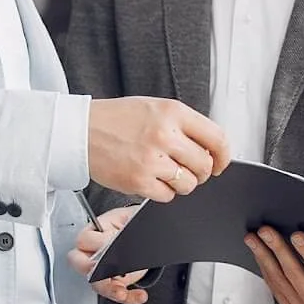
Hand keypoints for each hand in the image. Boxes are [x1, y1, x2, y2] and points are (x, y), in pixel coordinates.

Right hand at [65, 205, 147, 303]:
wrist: (142, 232)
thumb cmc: (131, 222)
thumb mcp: (129, 219)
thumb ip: (124, 226)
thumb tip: (123, 233)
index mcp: (93, 232)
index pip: (83, 240)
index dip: (96, 244)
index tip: (109, 246)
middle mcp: (93, 252)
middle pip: (80, 265)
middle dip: (92, 272)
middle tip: (107, 272)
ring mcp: (102, 269)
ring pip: (97, 284)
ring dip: (110, 290)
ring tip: (123, 293)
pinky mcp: (115, 282)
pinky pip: (116, 294)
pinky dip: (128, 298)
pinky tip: (139, 295)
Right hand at [88, 97, 230, 202]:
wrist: (79, 130)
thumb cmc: (115, 119)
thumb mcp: (154, 107)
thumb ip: (183, 124)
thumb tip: (210, 148)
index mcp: (173, 112)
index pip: (217, 138)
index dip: (223, 156)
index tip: (220, 163)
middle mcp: (165, 134)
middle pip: (205, 165)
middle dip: (201, 173)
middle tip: (189, 171)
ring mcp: (152, 159)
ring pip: (189, 184)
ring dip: (182, 184)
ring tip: (166, 174)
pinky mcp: (138, 180)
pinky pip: (167, 196)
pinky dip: (163, 192)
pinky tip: (151, 180)